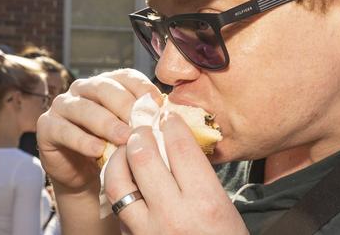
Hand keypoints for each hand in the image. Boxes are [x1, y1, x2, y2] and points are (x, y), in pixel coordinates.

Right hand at [36, 69, 162, 194]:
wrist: (84, 175)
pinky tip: (98, 150)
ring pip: (85, 108)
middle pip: (105, 88)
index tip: (159, 104)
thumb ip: (145, 119)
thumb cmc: (113, 148)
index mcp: (107, 83)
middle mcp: (84, 88)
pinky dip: (82, 140)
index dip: (143, 88)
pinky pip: (64, 130)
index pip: (126, 76)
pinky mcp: (48, 126)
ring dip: (106, 123)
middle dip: (125, 105)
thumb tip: (170, 113)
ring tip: (124, 138)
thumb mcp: (131, 131)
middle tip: (141, 124)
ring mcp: (63, 105)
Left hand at [104, 113, 248, 234]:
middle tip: (140, 127)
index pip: (180, 148)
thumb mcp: (222, 209)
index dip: (171, 124)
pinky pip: (116, 208)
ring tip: (125, 150)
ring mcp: (148, 232)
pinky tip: (125, 180)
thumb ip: (198, 178)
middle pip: (144, 157)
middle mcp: (173, 215)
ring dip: (118, 159)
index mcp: (205, 203)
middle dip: (139, 134)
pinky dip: (118, 189)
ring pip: (118, 182)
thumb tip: (175, 144)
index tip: (168, 116)